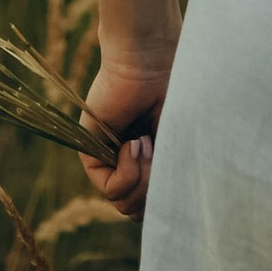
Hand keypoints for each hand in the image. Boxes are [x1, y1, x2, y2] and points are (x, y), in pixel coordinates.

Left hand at [82, 41, 174, 219]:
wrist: (150, 59)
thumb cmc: (174, 91)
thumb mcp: (180, 145)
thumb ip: (170, 178)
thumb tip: (163, 210)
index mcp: (150, 160)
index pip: (154, 204)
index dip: (169, 198)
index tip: (179, 166)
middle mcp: (129, 164)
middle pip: (140, 210)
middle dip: (156, 191)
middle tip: (160, 153)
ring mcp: (111, 161)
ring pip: (126, 205)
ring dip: (144, 180)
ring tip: (147, 144)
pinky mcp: (91, 153)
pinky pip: (110, 188)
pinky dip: (128, 171)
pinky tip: (134, 143)